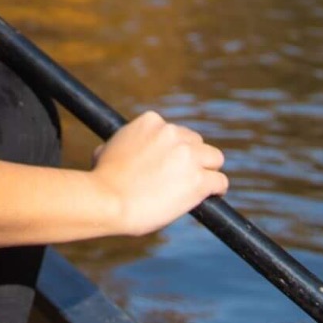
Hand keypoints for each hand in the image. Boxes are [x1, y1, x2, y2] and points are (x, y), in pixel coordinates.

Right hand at [89, 110, 228, 236]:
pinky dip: (217, 190)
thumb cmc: (103, 180)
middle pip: (196, 143)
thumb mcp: (108, 149)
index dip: (174, 149)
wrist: (107, 200)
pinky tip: (211, 197)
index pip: (175, 132)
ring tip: (200, 186)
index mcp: (151, 121)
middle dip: (192, 159)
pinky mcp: (199, 180)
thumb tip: (125, 151)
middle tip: (182, 178)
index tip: (169, 163)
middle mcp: (172, 133)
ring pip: (214, 158)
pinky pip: (220, 181)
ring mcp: (188, 155)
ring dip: (208, 171)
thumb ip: (124, 144)